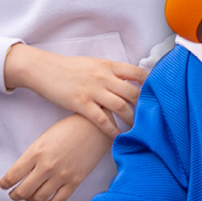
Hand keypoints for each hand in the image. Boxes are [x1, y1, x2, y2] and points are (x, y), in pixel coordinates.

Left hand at [0, 114, 113, 200]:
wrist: (95, 127)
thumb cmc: (69, 129)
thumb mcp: (45, 138)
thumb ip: (33, 156)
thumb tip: (23, 174)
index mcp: (36, 151)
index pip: (13, 175)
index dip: (5, 183)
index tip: (4, 185)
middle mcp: (47, 166)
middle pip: (23, 191)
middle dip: (14, 195)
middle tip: (13, 194)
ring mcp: (62, 175)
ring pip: (38, 197)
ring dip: (29, 200)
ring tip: (27, 197)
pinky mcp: (75, 181)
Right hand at [5, 44, 147, 136]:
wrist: (43, 69)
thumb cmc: (68, 67)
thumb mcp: (92, 64)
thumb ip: (110, 71)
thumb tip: (126, 80)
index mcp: (108, 65)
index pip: (137, 73)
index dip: (150, 84)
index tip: (158, 94)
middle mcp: (104, 77)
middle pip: (133, 92)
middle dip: (145, 106)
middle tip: (152, 117)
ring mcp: (93, 90)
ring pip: (121, 107)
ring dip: (132, 119)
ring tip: (139, 129)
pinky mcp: (81, 103)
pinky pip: (102, 119)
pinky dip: (113, 129)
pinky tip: (119, 137)